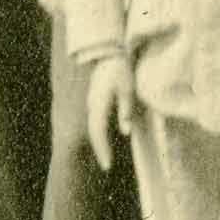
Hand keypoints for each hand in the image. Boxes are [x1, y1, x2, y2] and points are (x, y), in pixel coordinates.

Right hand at [84, 56, 137, 170]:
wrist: (107, 53)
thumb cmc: (120, 69)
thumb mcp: (127, 88)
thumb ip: (125, 109)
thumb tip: (126, 132)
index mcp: (99, 103)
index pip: (98, 131)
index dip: (101, 149)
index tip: (107, 165)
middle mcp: (92, 104)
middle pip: (94, 131)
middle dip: (100, 149)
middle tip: (107, 166)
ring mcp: (91, 102)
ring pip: (94, 126)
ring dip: (100, 142)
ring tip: (106, 157)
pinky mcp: (94, 100)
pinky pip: (96, 120)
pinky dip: (100, 132)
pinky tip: (105, 140)